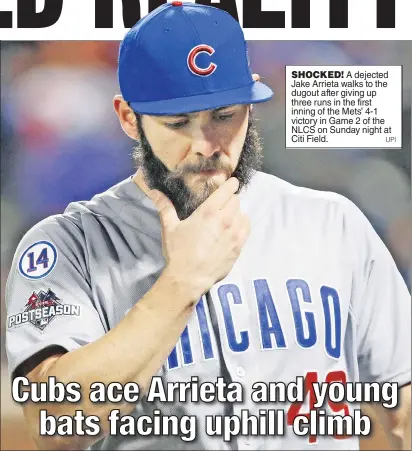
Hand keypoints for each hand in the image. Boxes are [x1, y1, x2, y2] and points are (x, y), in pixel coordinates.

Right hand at [148, 178, 250, 299]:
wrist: (189, 278)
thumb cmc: (178, 252)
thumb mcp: (169, 228)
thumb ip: (165, 207)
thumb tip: (154, 192)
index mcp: (208, 212)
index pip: (227, 190)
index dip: (230, 184)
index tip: (231, 183)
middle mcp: (224, 220)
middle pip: (236, 200)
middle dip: (230, 199)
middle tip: (223, 203)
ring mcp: (234, 234)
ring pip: (242, 213)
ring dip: (236, 212)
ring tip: (228, 217)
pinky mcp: (239, 246)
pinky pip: (247, 228)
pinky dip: (242, 224)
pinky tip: (234, 227)